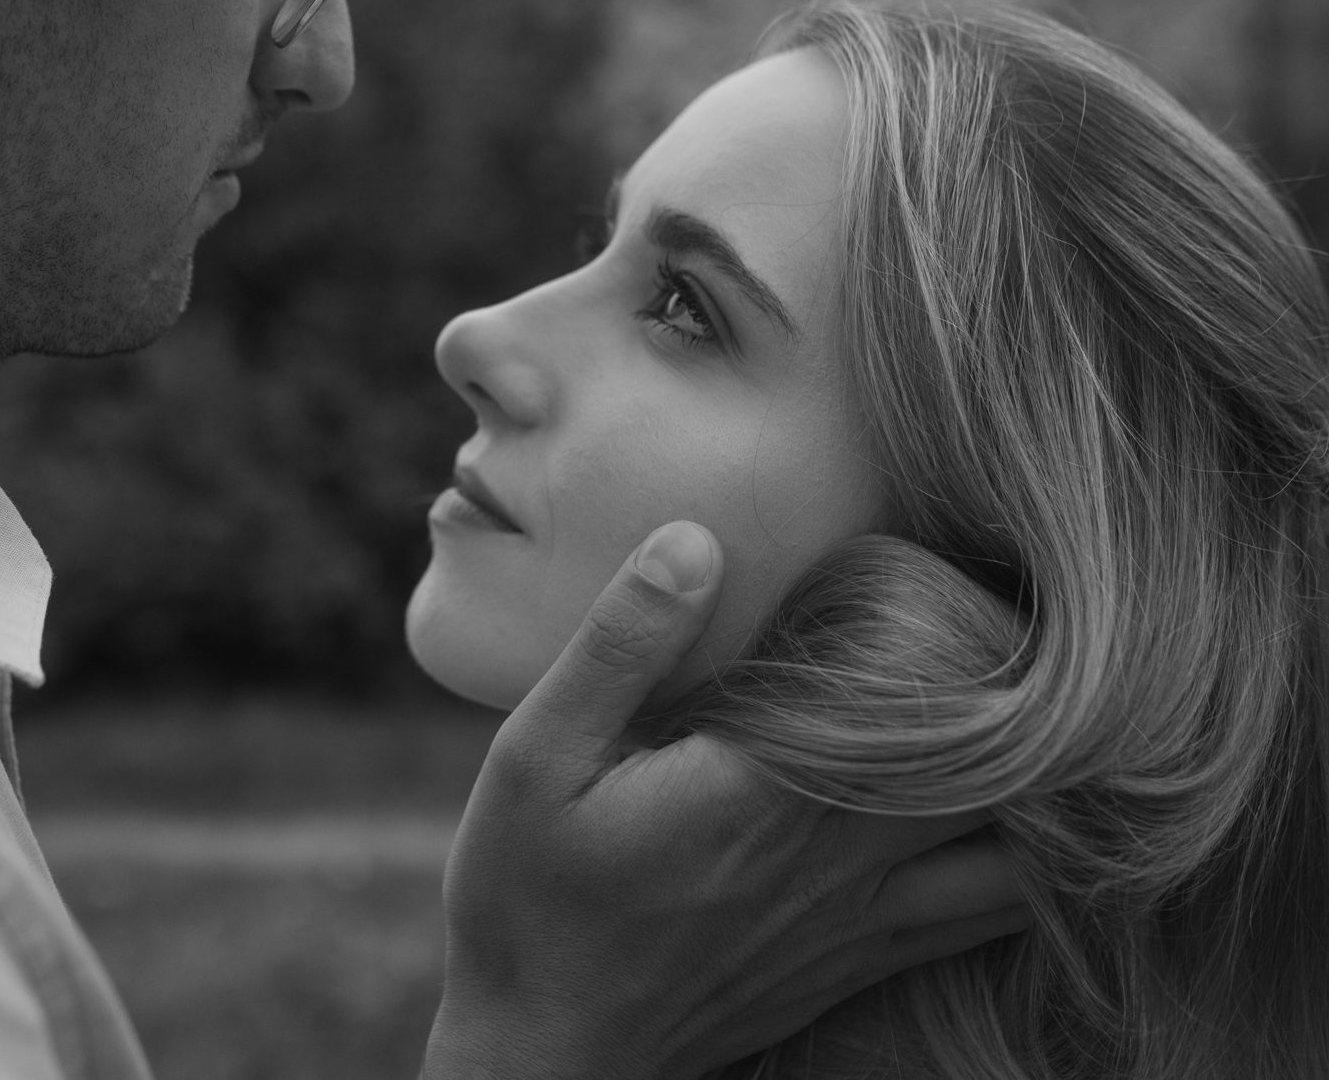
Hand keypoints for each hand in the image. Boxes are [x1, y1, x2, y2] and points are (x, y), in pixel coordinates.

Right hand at [423, 521, 1027, 1079]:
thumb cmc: (525, 900)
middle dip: (1027, 697)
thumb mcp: (534, 758)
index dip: (973, 634)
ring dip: (1044, 790)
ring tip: (1033, 718)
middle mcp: (834, 861)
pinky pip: (982, 917)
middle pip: (994, 775)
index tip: (978, 569)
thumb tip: (696, 541)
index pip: (919, 707)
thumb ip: (619, 649)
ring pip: (1013, 856)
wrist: (543, 1056)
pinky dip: (1024, 865)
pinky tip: (1015, 819)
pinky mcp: (855, 966)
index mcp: (762, 794)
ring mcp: (856, 924)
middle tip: (1020, 619)